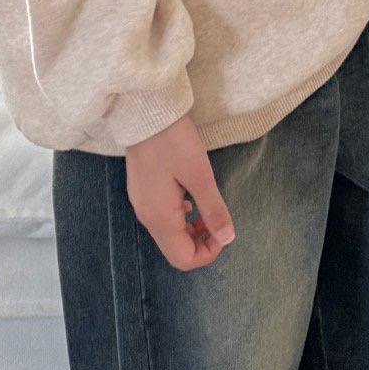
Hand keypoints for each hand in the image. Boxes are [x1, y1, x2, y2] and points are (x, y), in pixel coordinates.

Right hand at [123, 111, 236, 271]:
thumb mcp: (199, 174)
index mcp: (160, 217)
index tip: (223, 232)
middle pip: (174, 249)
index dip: (208, 253)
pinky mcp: (141, 189)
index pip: (183, 259)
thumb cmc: (173, 140)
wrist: (143, 111)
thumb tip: (227, 238)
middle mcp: (146, 216)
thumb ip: (213, 209)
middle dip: (200, 243)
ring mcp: (141, 202)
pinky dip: (179, 216)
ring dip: (190, 230)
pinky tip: (189, 197)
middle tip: (217, 221)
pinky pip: (161, 217)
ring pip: (168, 234)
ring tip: (206, 208)